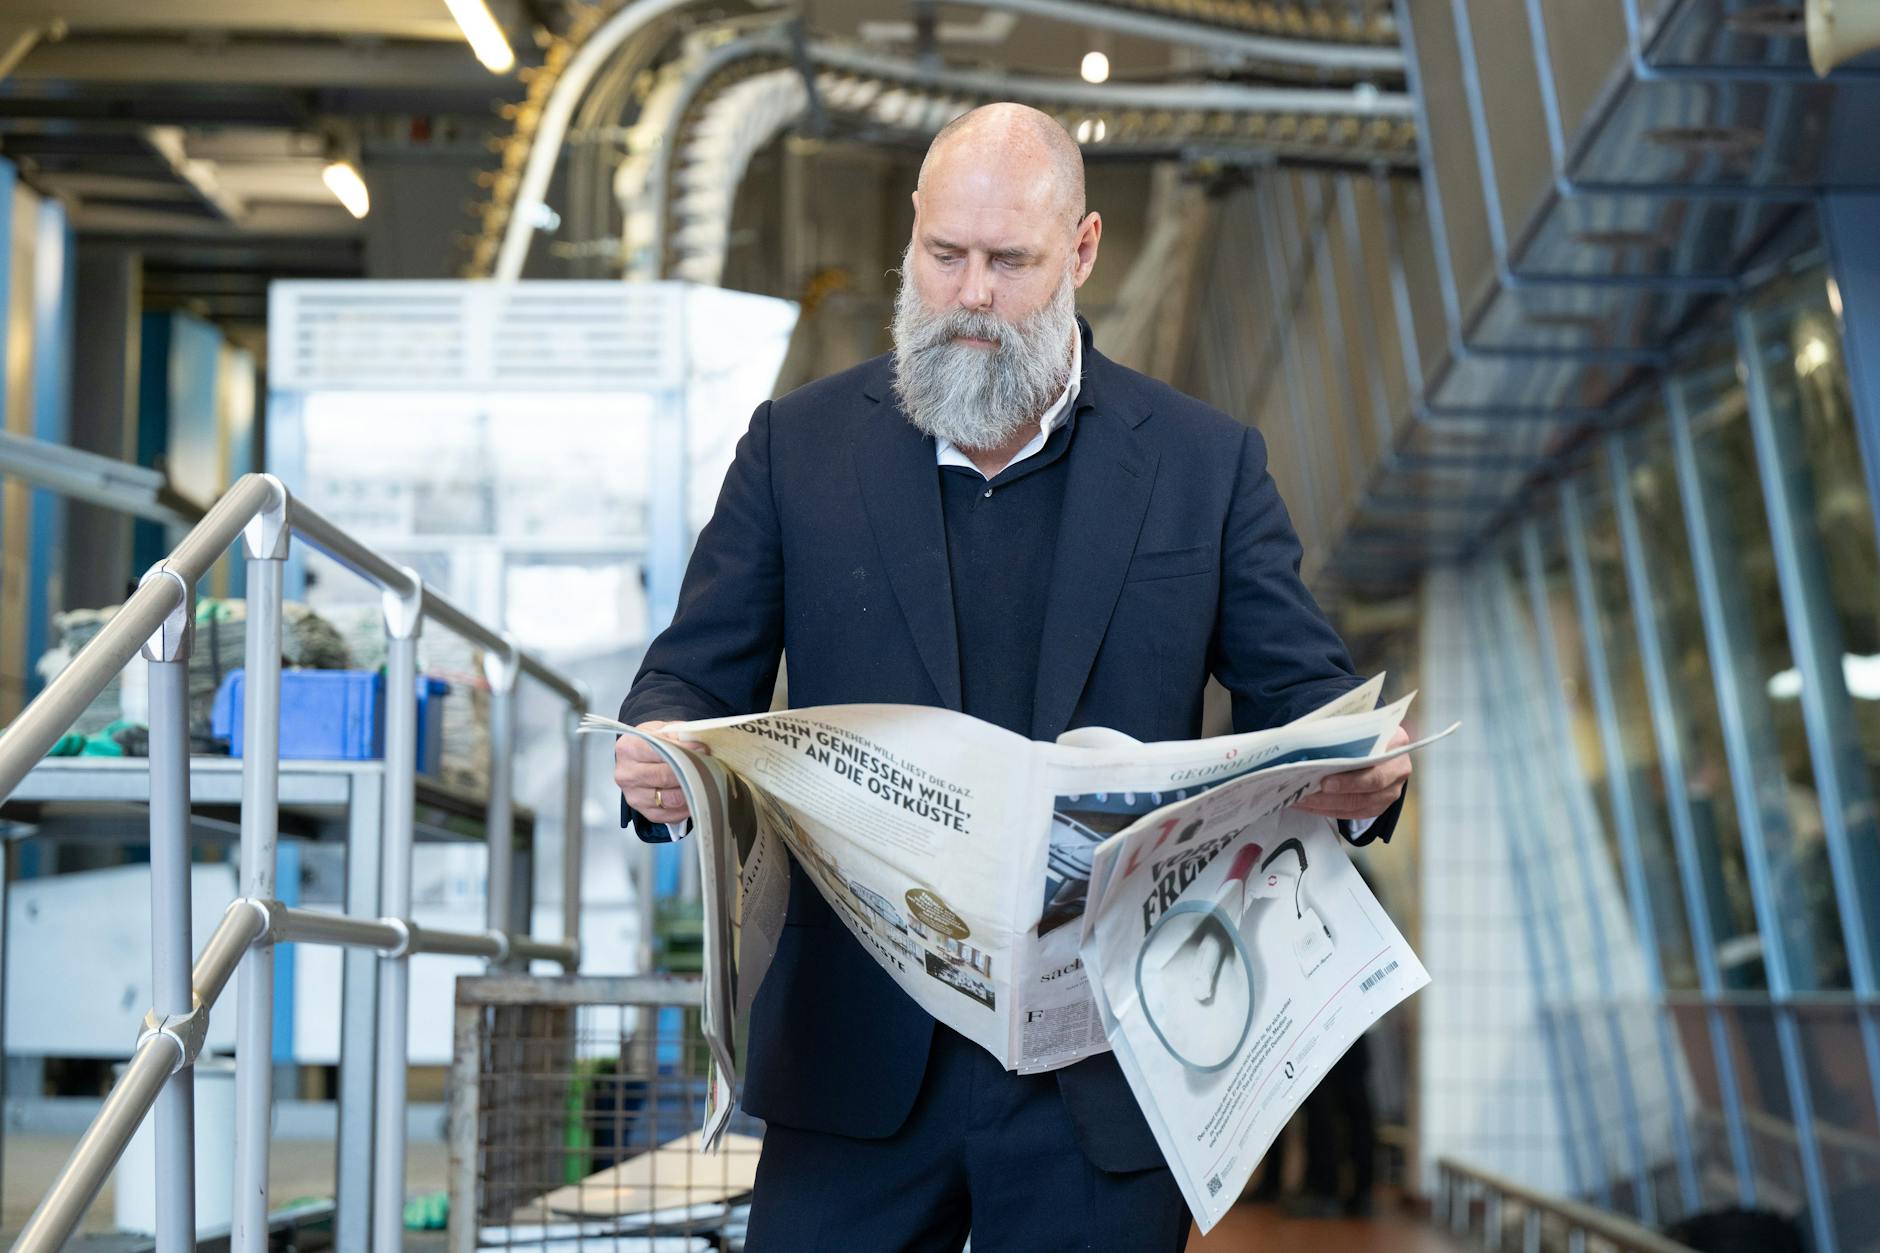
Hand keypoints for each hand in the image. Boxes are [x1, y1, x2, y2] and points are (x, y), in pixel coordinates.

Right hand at [613, 720, 709, 825]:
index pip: (658, 751)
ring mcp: (635, 796)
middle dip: (690, 771)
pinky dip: (687, 807)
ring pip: (671, 799)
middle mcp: (627, 775)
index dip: (684, 750)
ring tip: (704, 781)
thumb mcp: (660, 730)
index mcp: (628, 749)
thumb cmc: (651, 744)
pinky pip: (672, 815)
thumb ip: (676, 734)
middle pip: (664, 777)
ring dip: (691, 791)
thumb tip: (698, 745)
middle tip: (707, 765)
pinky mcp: (646, 813)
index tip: (702, 749)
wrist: (638, 759)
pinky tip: (695, 796)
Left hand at [1295, 726, 1410, 821]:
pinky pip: (1353, 813)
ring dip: (1326, 804)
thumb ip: (1340, 731)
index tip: (1325, 782)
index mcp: (1396, 742)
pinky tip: (1308, 805)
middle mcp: (1398, 768)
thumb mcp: (1357, 724)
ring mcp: (1391, 790)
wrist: (1376, 742)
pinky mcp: (1379, 805)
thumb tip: (1307, 740)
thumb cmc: (1361, 732)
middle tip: (1307, 794)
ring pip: (1359, 804)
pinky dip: (1328, 810)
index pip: (1377, 762)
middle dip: (1334, 794)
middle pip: (1369, 787)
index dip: (1351, 778)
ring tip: (1300, 800)